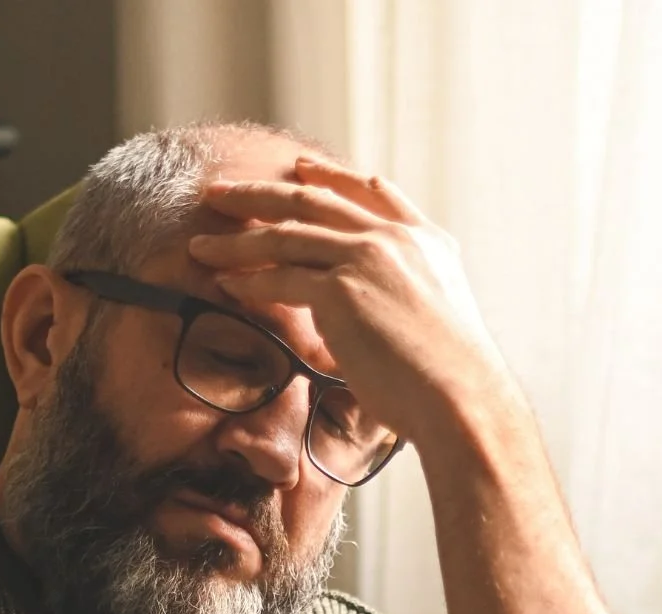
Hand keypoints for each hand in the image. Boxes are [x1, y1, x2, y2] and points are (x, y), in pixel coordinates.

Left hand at [188, 156, 515, 451]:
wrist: (460, 399)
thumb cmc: (450, 386)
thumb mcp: (437, 326)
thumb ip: (403, 306)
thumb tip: (375, 328)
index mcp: (426, 241)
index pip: (372, 192)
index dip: (331, 175)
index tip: (299, 167)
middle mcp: (396, 238)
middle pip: (315, 199)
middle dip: (262, 193)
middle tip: (222, 192)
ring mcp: (368, 257)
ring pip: (287, 235)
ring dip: (238, 238)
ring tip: (201, 241)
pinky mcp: (343, 289)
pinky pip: (281, 277)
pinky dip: (247, 279)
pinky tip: (223, 281)